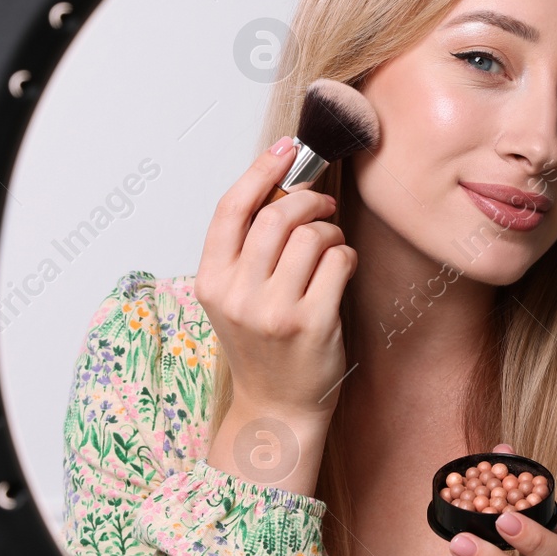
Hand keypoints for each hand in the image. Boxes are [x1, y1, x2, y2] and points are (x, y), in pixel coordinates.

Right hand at [194, 137, 356, 492]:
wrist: (277, 408)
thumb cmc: (261, 346)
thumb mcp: (234, 298)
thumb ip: (246, 250)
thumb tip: (279, 186)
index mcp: (211, 282)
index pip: (230, 209)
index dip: (261, 169)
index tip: (287, 148)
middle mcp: (237, 295)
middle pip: (275, 215)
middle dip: (307, 199)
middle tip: (323, 204)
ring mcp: (274, 311)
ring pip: (309, 236)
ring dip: (329, 231)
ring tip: (330, 245)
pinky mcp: (312, 323)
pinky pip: (338, 262)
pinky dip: (345, 256)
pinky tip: (340, 269)